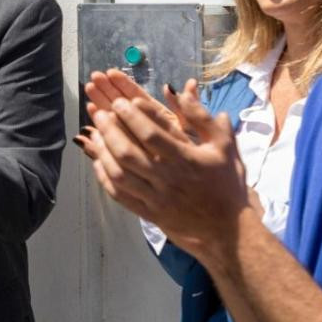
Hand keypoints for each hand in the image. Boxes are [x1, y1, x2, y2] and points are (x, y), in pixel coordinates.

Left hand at [77, 76, 249, 258]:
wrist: (227, 231)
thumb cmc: (226, 185)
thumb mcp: (225, 147)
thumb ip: (204, 118)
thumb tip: (186, 89)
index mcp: (187, 161)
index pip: (152, 135)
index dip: (132, 117)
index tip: (119, 101)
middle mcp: (168, 180)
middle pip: (129, 153)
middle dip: (111, 129)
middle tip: (100, 111)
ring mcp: (155, 199)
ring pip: (120, 174)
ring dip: (103, 151)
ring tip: (94, 132)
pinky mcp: (148, 214)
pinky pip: (119, 195)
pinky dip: (104, 177)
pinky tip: (97, 161)